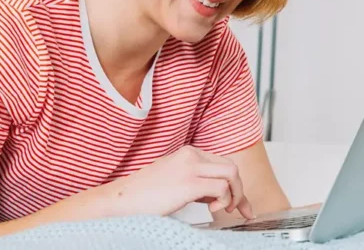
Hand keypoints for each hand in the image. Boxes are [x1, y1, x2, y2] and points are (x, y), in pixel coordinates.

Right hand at [109, 146, 254, 219]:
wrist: (123, 199)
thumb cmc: (145, 195)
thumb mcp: (176, 180)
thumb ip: (198, 182)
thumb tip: (219, 195)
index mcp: (189, 152)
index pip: (223, 164)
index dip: (236, 185)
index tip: (241, 204)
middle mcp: (192, 155)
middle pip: (231, 167)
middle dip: (239, 191)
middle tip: (235, 210)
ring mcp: (190, 167)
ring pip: (231, 174)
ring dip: (234, 196)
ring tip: (222, 209)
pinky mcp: (189, 183)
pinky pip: (221, 188)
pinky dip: (223, 200)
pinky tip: (212, 210)